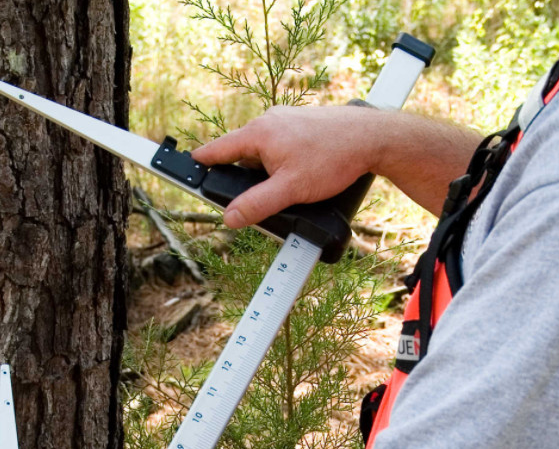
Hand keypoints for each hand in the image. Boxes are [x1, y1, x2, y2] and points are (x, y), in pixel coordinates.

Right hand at [191, 104, 381, 228]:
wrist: (372, 138)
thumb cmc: (333, 158)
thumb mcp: (290, 190)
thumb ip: (256, 205)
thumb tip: (229, 218)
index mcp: (258, 133)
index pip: (218, 149)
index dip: (201, 163)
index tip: (186, 169)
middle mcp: (269, 121)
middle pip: (241, 155)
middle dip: (243, 180)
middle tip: (253, 202)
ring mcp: (286, 121)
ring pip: (262, 154)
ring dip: (266, 175)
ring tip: (289, 190)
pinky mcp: (302, 126)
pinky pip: (280, 148)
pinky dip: (281, 166)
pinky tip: (300, 178)